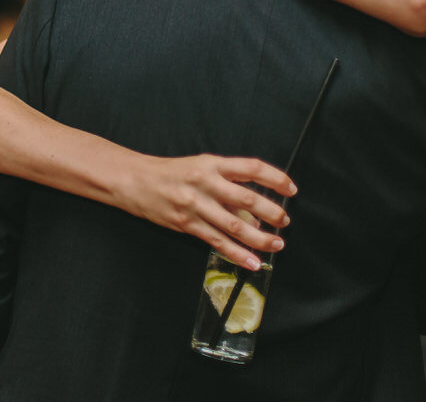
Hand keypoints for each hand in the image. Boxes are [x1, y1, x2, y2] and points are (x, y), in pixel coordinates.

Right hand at [119, 153, 295, 269]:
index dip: (275, 178)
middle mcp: (205, 183)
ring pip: (235, 225)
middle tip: (286, 221)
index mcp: (212, 164)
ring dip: (260, 238)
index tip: (291, 188)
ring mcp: (196, 205)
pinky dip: (237, 254)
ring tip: (276, 245)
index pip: (252, 168)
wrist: (135, 181)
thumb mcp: (200, 168)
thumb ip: (227, 186)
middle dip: (272, 212)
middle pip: (248, 199)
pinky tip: (252, 262)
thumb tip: (255, 214)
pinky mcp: (187, 224)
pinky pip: (217, 242)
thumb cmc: (171, 173)